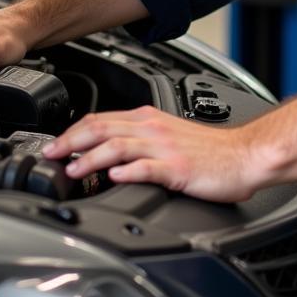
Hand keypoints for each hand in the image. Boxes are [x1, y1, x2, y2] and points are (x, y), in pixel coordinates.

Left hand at [43, 106, 260, 202]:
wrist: (246, 154)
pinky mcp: (178, 167)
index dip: (73, 131)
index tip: (55, 146)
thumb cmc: (213, 151)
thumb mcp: (171, 138)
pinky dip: (128, 171)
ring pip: (118, 145)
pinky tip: (114, 177)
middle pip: (103, 128)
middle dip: (71, 141)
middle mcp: (154, 129)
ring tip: (72, 170)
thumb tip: (110, 156)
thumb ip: (141, 142)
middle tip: (51, 155)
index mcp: (150, 119)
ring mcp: (165, 148)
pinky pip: (147, 167)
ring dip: (91, 158)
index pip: (102, 119)